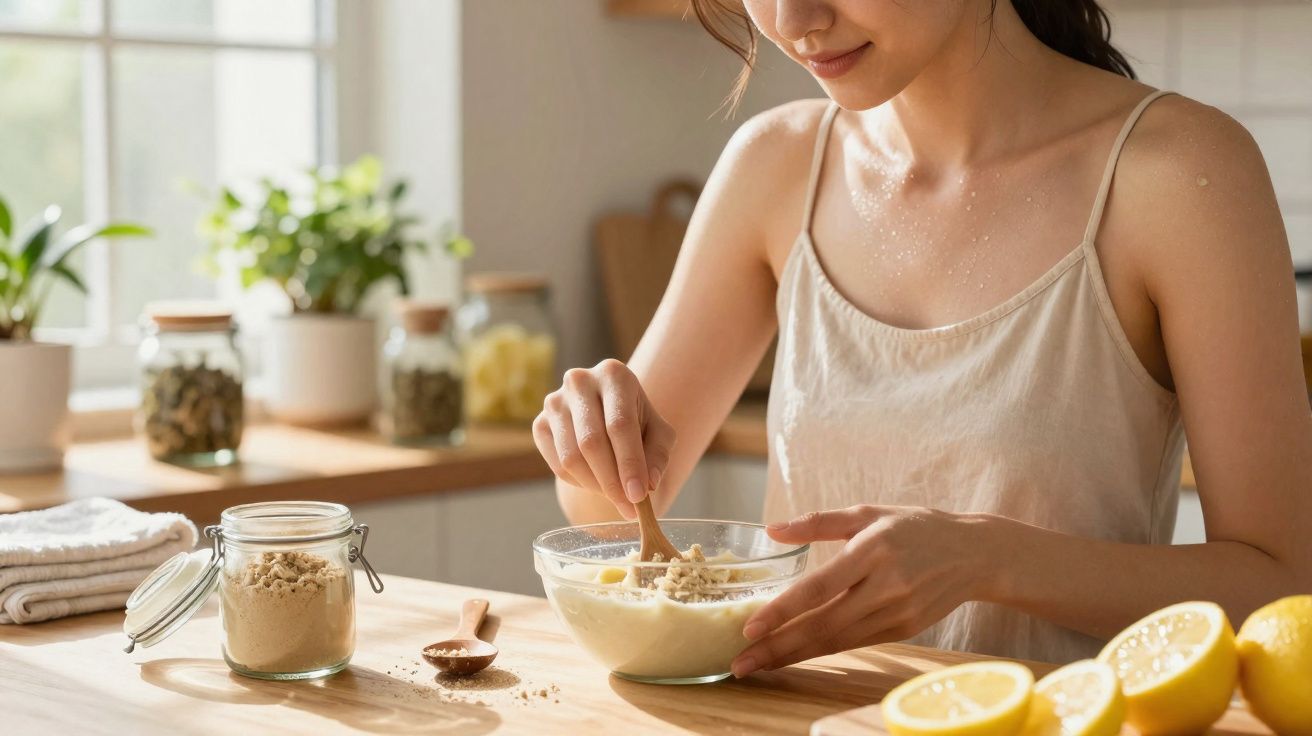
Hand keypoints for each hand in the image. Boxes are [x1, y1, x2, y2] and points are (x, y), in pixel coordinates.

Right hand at [532, 359, 676, 518]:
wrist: (607, 412)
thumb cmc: (638, 421)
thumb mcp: (659, 433)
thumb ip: (658, 456)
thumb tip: (647, 484)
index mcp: (613, 375)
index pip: (619, 425)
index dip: (629, 464)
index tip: (639, 496)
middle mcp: (579, 381)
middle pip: (592, 442)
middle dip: (612, 482)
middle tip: (628, 507)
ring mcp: (555, 402)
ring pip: (571, 457)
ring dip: (596, 486)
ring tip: (617, 497)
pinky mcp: (540, 423)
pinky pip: (558, 464)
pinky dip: (579, 482)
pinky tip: (597, 482)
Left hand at [730, 505, 987, 677]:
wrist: (975, 554)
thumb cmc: (914, 526)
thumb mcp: (867, 512)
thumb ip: (818, 521)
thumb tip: (772, 529)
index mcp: (872, 549)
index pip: (820, 586)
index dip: (783, 610)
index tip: (750, 627)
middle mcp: (886, 585)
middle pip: (823, 624)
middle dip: (778, 647)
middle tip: (740, 662)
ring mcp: (898, 612)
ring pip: (837, 641)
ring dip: (794, 656)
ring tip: (757, 664)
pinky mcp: (905, 630)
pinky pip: (855, 643)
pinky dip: (822, 651)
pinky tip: (794, 656)